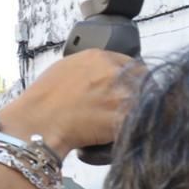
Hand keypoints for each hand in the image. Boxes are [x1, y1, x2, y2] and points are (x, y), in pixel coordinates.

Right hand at [0, 49, 143, 156]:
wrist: (38, 122)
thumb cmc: (45, 100)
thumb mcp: (67, 68)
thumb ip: (92, 68)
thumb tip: (108, 73)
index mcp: (99, 57)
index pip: (133, 65)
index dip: (136, 80)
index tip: (134, 90)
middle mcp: (113, 72)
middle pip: (145, 82)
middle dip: (143, 95)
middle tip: (135, 109)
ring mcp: (121, 94)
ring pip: (149, 101)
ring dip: (145, 112)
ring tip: (134, 122)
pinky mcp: (125, 116)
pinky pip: (144, 121)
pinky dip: (141, 127)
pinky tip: (132, 132)